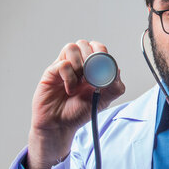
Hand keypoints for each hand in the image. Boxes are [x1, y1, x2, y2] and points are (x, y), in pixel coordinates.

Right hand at [27, 40, 124, 168]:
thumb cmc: (79, 111)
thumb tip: (117, 70)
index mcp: (92, 67)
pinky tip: (70, 89)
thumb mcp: (103, 100)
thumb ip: (114, 86)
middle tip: (92, 76)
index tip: (104, 68)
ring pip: (72, 47)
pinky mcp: (52, 72)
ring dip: (79, 64)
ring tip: (80, 82)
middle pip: (85, 43)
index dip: (102, 53)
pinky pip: (62, 63)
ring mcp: (64, 67)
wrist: (60, 125)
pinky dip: (69, 76)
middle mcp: (77, 64)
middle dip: (91, 58)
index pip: (98, 48)